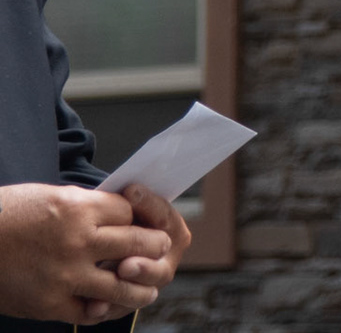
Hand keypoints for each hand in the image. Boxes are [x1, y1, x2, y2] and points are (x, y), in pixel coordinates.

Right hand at [0, 183, 171, 323]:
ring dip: (141, 287)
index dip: (140, 216)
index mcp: (78, 209)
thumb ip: (87, 208)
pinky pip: (89, 311)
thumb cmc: (7, 215)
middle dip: (154, 246)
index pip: (131, 212)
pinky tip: (106, 305)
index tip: (143, 222)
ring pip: (123, 285)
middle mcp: (77, 242)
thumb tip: (120, 214)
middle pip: (138, 244)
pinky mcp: (48, 304)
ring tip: (149, 289)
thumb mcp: (51, 196)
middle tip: (159, 248)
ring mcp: (64, 276)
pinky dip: (101, 309)